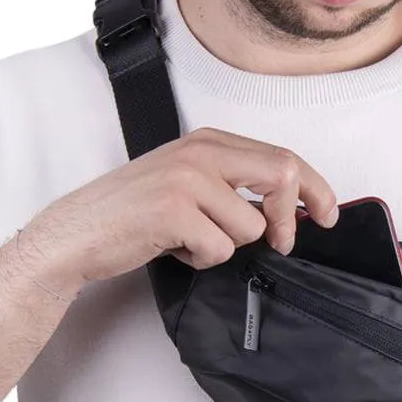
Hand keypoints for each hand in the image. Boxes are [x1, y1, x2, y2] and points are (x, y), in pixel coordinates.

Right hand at [28, 126, 339, 286]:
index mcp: (208, 141)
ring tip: (189, 240)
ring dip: (226, 246)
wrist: (74, 234)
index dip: (314, 187)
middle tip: (285, 243)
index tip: (327, 213)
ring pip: (250, 227)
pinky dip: (201, 260)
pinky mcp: (173, 211)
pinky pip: (220, 249)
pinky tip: (174, 249)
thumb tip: (290, 208)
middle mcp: (200, 152)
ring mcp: (187, 179)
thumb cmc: (132, 214)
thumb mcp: (187, 183)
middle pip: (282, 176)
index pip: (282, 156)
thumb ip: (233, 184)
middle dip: (292, 217)